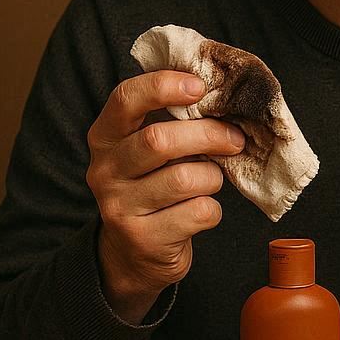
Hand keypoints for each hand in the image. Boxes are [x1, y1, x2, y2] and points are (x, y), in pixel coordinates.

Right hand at [85, 70, 246, 323]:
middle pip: (159, 140)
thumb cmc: (155, 185)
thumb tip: (223, 93)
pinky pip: (198, 212)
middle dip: (209, 135)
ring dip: (212, 176)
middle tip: (235, 140)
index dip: (163, 86)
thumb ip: (174, 120)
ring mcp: (119, 207)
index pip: (125, 99)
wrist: (135, 253)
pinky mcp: (143, 239)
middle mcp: (104, 170)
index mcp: (105, 137)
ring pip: (185, 179)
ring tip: (211, 179)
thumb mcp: (151, 150)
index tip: (200, 87)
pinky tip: (202, 210)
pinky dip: (212, 209)